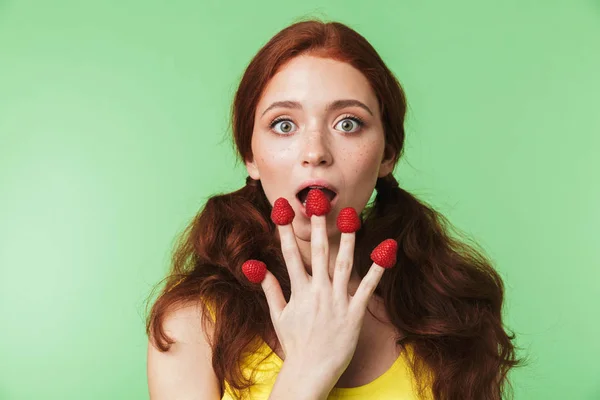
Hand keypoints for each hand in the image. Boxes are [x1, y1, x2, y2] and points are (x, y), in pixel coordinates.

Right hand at [254, 199, 395, 383]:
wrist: (310, 371)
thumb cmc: (294, 344)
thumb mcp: (278, 315)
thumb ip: (270, 288)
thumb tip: (257, 266)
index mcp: (298, 291)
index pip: (289, 254)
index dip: (284, 231)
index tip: (281, 211)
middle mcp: (317, 292)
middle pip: (316, 252)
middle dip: (317, 226)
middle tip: (318, 202)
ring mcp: (337, 302)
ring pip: (344, 264)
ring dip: (347, 239)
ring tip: (351, 216)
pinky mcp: (354, 314)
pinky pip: (367, 288)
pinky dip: (377, 270)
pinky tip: (385, 252)